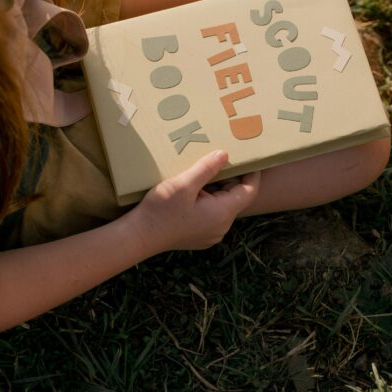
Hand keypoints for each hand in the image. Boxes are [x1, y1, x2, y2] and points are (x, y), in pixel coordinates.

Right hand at [129, 151, 261, 253]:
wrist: (139, 236)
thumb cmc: (160, 210)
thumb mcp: (184, 184)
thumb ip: (207, 168)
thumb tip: (225, 154)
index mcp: (222, 214)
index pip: (249, 191)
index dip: (253, 174)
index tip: (250, 157)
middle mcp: (222, 227)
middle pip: (236, 198)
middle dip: (231, 178)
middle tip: (221, 157)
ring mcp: (211, 234)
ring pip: (224, 206)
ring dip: (218, 188)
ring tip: (205, 170)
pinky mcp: (200, 236)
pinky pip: (213, 214)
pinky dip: (209, 199)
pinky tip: (195, 189)